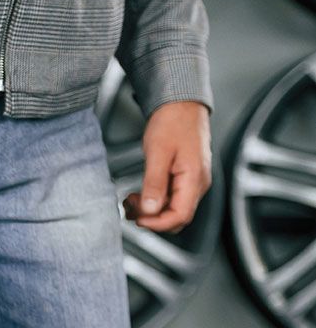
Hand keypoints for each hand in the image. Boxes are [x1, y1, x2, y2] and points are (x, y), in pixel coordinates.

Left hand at [123, 100, 211, 233]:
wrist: (181, 103)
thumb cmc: (173, 122)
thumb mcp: (158, 153)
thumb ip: (154, 184)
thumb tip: (150, 209)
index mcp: (195, 179)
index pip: (180, 216)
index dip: (158, 224)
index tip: (138, 219)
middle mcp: (198, 183)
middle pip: (177, 217)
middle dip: (152, 218)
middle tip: (130, 208)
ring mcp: (193, 180)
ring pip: (173, 208)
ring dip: (151, 210)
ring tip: (130, 200)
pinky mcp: (185, 176)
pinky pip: (171, 197)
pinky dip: (154, 200)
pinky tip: (139, 194)